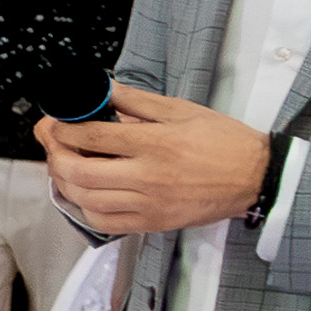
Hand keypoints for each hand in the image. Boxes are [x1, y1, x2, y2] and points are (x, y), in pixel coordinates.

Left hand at [37, 83, 268, 237]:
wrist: (257, 176)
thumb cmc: (224, 142)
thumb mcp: (181, 110)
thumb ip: (136, 101)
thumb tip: (103, 88)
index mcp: (155, 143)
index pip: (92, 137)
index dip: (64, 129)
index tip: (57, 122)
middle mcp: (149, 176)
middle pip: (80, 172)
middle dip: (55, 156)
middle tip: (53, 144)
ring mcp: (150, 204)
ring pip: (87, 200)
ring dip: (65, 183)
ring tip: (64, 166)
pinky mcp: (154, 223)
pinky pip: (106, 223)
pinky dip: (85, 209)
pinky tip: (85, 194)